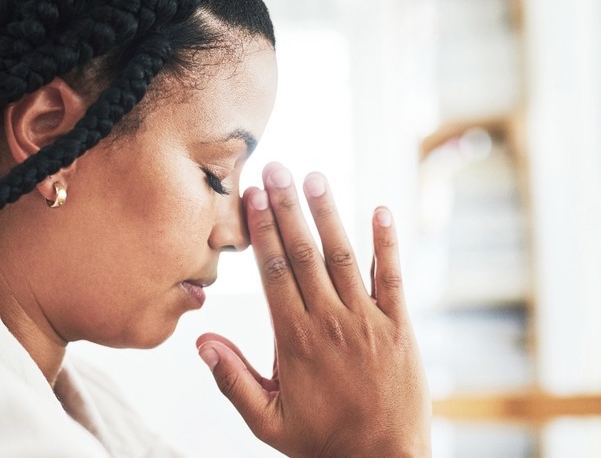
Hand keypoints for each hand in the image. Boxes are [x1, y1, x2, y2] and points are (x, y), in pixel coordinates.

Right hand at [196, 163, 430, 457]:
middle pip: (305, 254)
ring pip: (344, 257)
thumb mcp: (266, 419)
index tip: (252, 197)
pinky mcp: (400, 327)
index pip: (274, 272)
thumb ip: (232, 379)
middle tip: (276, 169)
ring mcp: (368, 322)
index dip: (262, 231)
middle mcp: (330, 322)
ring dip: (329, 215)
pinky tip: (381, 210)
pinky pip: (393, 278)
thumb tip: (200, 340)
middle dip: (287, 208)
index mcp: (296, 340)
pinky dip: (388, 244)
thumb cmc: (320, 442)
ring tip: (315, 177)